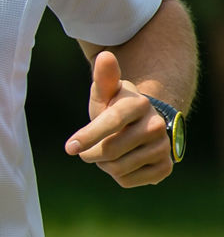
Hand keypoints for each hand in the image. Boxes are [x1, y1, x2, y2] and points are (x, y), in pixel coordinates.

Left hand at [64, 51, 172, 186]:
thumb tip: (105, 56)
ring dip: (104, 164)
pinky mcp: (166, 167)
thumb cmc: (115, 107)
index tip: (69, 148)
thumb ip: (103, 78)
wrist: (142, 125)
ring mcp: (164, 147)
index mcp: (138, 104)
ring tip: (110, 151)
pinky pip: (127, 181)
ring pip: (117, 168)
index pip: (111, 122)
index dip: (89, 136)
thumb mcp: (105, 93)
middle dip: (92, 153)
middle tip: (92, 146)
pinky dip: (118, 175)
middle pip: (110, 150)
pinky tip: (124, 161)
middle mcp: (156, 125)